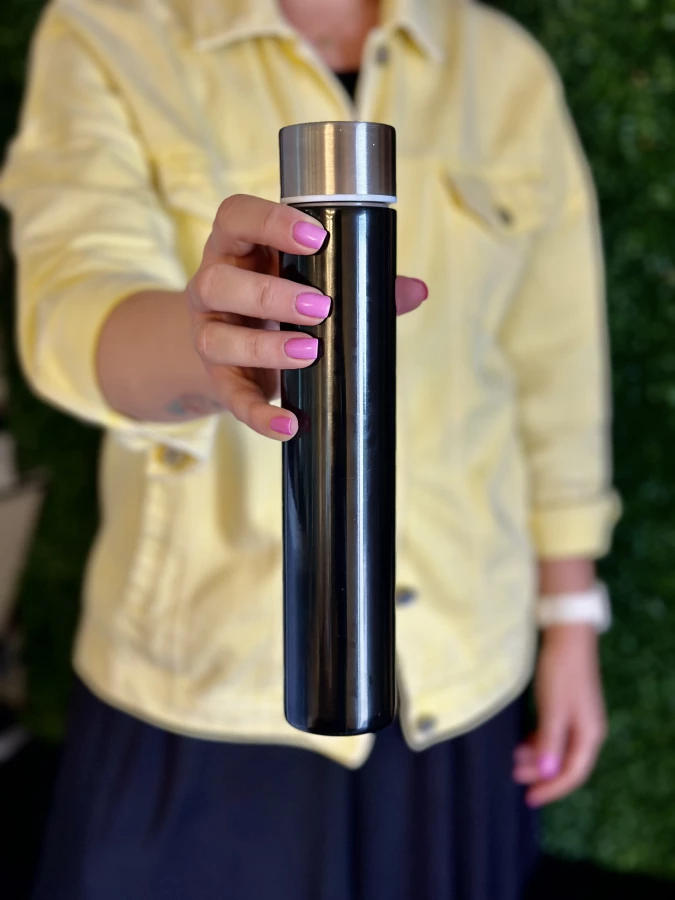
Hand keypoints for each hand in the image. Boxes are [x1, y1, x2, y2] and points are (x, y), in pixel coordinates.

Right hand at [187, 194, 426, 439]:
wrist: (233, 351)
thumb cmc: (276, 301)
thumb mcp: (307, 281)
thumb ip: (359, 283)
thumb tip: (417, 290)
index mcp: (237, 248)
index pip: (235, 217)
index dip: (270, 222)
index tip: (317, 238)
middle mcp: (212, 286)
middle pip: (218, 282)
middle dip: (270, 295)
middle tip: (319, 307)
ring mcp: (209, 334)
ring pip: (218, 339)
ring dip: (264, 347)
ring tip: (309, 352)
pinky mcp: (218, 379)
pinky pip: (231, 397)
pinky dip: (260, 414)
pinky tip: (289, 423)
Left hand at [513, 624, 606, 806]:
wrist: (567, 637)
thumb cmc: (560, 673)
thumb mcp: (553, 710)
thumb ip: (550, 743)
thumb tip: (546, 774)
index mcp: (589, 735)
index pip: (572, 773)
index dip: (551, 788)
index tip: (529, 798)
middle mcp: (588, 730)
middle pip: (566, 763)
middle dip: (540, 772)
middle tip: (514, 773)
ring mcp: (579, 718)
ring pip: (558, 748)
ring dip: (538, 756)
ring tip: (515, 756)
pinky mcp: (569, 706)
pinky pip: (555, 734)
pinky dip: (540, 740)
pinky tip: (525, 741)